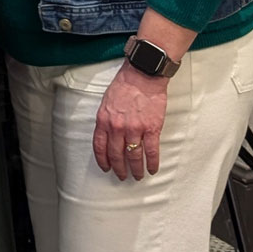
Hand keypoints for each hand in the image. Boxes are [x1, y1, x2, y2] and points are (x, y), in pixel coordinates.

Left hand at [94, 64, 169, 180]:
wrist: (142, 76)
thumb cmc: (124, 86)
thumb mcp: (106, 103)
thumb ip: (106, 120)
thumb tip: (107, 134)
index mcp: (103, 120)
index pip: (100, 147)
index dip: (103, 160)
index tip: (106, 168)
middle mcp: (117, 127)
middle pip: (116, 155)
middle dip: (119, 168)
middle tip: (122, 176)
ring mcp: (134, 129)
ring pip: (134, 156)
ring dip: (136, 169)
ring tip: (138, 176)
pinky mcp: (151, 129)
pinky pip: (151, 151)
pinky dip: (152, 163)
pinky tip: (152, 169)